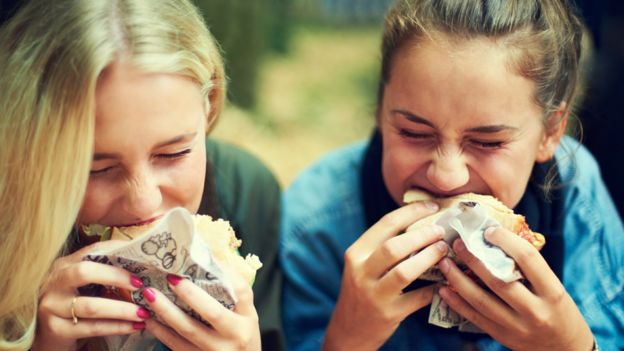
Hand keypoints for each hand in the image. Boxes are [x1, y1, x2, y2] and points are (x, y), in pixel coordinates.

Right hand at [32, 241, 147, 350]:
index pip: (93, 251)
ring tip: (144, 313)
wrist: (50, 337)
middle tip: (141, 285)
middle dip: (117, 277)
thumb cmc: (75, 306)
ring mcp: (52, 306)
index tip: (143, 258)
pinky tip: (134, 326)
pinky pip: (92, 328)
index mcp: (65, 265)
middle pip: (85, 272)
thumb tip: (144, 269)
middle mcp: (54, 282)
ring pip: (92, 306)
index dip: (118, 252)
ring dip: (123, 309)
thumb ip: (105, 275)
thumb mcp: (86, 286)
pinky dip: (117, 327)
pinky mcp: (56, 329)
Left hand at [144, 271, 260, 350]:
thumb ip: (235, 293)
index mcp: (246, 321)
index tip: (204, 261)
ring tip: (150, 294)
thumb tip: (214, 260)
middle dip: (190, 294)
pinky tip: (150, 319)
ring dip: (166, 311)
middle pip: (211, 313)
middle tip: (171, 277)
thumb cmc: (243, 337)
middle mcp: (232, 337)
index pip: (240, 293)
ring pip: (187, 330)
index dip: (227, 274)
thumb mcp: (247, 316)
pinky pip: (175, 346)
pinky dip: (161, 331)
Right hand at [323, 201, 447, 350]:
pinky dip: (434, 288)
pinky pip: (418, 298)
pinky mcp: (389, 314)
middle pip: (394, 246)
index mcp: (355, 254)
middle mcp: (361, 272)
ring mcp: (374, 294)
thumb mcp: (362, 265)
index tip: (431, 206)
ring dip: (429, 258)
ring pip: (405, 271)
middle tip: (440, 230)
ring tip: (443, 250)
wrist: (348, 330)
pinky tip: (446, 280)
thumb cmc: (362, 290)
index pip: (384, 225)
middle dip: (422, 235)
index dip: (411, 212)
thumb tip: (419, 221)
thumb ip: (381, 246)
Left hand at [438, 227, 593, 350]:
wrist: (565, 350)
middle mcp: (535, 311)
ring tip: (444, 263)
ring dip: (458, 279)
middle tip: (458, 243)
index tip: (488, 230)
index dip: (506, 240)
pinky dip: (457, 302)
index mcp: (552, 293)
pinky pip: (474, 317)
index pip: (528, 259)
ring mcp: (517, 327)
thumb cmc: (558, 310)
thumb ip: (530, 269)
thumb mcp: (554, 288)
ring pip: (481, 300)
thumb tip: (496, 240)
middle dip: (474, 259)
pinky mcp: (502, 337)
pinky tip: (443, 289)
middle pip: (498, 280)